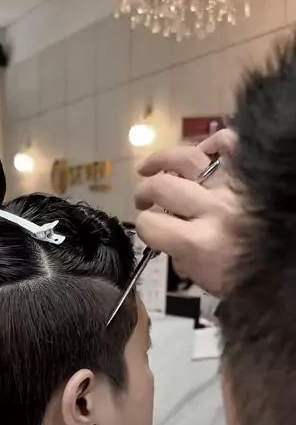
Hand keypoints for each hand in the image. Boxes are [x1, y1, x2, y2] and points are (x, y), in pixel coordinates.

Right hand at [135, 130, 240, 296]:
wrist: (287, 266)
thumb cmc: (250, 277)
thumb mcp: (209, 282)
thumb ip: (184, 261)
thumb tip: (172, 244)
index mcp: (200, 242)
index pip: (150, 225)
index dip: (143, 228)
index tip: (149, 231)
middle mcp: (212, 210)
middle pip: (161, 187)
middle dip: (143, 193)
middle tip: (143, 200)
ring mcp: (231, 187)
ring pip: (186, 159)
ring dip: (160, 161)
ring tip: (149, 168)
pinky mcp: (249, 172)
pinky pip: (228, 142)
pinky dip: (212, 142)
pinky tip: (200, 153)